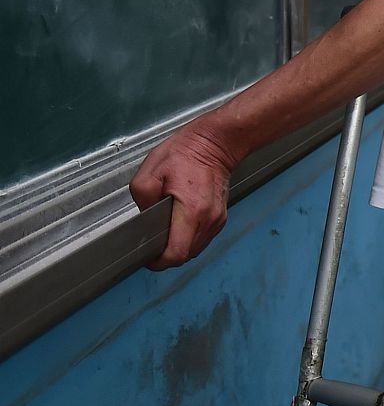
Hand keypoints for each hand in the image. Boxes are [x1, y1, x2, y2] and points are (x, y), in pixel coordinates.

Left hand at [128, 121, 238, 267]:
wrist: (215, 143)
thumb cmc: (185, 154)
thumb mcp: (150, 172)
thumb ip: (142, 200)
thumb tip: (145, 219)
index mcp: (191, 211)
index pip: (177, 254)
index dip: (159, 262)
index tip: (147, 257)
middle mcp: (209, 220)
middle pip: (186, 255)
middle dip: (167, 256)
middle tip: (152, 244)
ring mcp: (218, 220)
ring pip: (195, 250)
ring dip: (179, 248)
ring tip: (165, 233)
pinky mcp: (221, 218)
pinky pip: (202, 239)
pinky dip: (188, 239)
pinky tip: (178, 226)